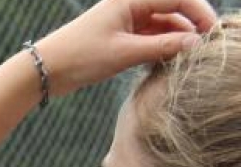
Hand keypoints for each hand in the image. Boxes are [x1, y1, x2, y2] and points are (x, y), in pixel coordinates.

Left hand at [36, 0, 216, 96]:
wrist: (44, 71)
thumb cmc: (80, 56)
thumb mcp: (124, 53)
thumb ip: (162, 47)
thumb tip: (196, 44)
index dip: (200, 14)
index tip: (212, 36)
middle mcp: (130, 5)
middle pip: (174, 11)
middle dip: (191, 29)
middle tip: (203, 53)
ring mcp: (126, 22)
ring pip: (163, 27)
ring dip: (176, 42)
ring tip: (186, 63)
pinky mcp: (120, 39)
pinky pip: (150, 40)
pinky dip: (161, 50)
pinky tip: (168, 65)